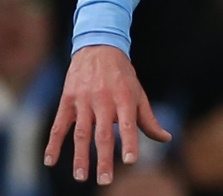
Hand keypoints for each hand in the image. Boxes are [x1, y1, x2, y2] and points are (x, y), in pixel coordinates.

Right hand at [44, 46, 171, 185]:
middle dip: (103, 158)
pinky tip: (50, 160)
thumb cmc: (123, 77)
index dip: (129, 142)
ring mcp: (84, 101)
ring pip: (80, 133)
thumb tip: (166, 139)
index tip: (130, 161)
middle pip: (102, 134)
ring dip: (80, 156)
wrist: (99, 49)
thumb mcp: (138, 94)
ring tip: (81, 177)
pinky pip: (58, 125)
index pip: (128, 124)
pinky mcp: (67, 100)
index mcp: (125, 98)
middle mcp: (104, 100)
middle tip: (105, 180)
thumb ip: (148, 119)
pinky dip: (53, 143)